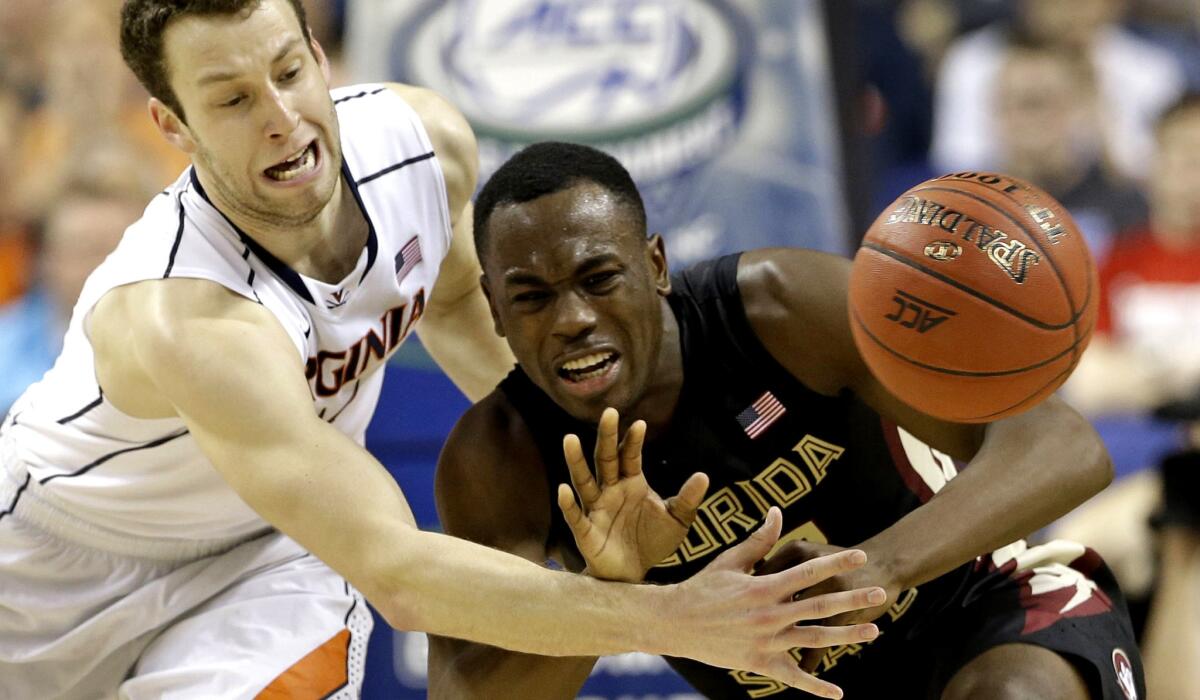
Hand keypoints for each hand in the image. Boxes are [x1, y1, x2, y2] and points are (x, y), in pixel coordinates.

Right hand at [558, 407, 709, 581]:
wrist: (635, 574)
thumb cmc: (652, 542)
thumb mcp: (677, 521)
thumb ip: (687, 499)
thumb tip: (704, 476)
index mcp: (632, 483)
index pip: (630, 456)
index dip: (633, 440)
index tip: (639, 423)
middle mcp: (610, 490)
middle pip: (605, 459)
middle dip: (607, 437)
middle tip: (608, 413)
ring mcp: (596, 509)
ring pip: (584, 481)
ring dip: (576, 461)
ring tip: (570, 439)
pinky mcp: (586, 532)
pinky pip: (575, 516)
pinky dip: (568, 503)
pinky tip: (564, 489)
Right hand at [659, 507, 884, 698]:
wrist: (674, 622)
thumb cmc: (702, 588)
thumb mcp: (730, 561)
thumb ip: (759, 540)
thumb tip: (778, 512)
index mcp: (764, 586)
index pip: (809, 572)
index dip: (837, 563)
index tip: (860, 556)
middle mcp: (769, 615)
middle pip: (821, 605)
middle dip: (853, 599)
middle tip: (881, 593)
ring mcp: (766, 642)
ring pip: (814, 639)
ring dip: (846, 636)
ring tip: (873, 631)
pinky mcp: (759, 664)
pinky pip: (792, 677)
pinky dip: (816, 686)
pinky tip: (838, 691)